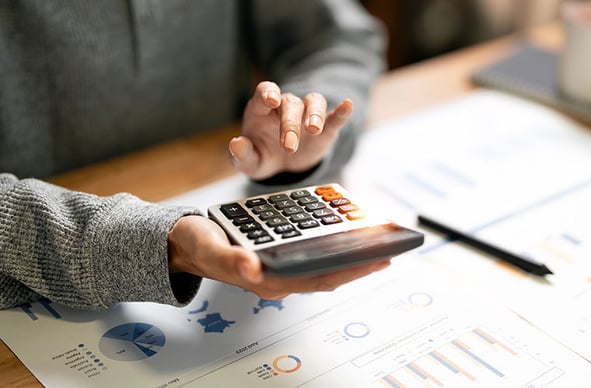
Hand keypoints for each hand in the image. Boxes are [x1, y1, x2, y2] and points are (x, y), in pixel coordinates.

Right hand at [167, 215, 390, 298]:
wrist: (183, 241)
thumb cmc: (197, 245)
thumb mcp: (210, 248)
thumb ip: (231, 260)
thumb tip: (255, 267)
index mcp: (269, 279)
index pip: (321, 277)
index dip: (353, 269)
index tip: (381, 258)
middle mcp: (280, 276)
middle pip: (330, 271)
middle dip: (361, 261)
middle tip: (390, 246)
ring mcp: (280, 265)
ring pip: (323, 261)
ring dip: (350, 252)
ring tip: (375, 237)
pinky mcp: (278, 252)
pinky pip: (311, 249)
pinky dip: (330, 241)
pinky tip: (343, 228)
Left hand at [229, 81, 353, 179]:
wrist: (284, 166)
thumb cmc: (263, 156)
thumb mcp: (249, 162)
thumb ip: (241, 155)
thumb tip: (236, 144)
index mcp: (263, 110)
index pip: (265, 91)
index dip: (268, 93)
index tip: (271, 100)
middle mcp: (285, 106)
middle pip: (291, 103)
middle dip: (290, 124)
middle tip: (288, 146)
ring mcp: (307, 115)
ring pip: (313, 102)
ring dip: (314, 114)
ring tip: (314, 130)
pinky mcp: (325, 129)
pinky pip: (334, 116)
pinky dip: (341, 111)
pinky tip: (348, 105)